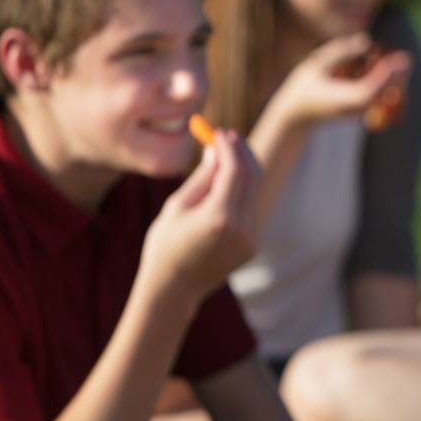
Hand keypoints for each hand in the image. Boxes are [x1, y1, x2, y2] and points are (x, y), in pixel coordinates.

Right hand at [140, 130, 260, 299]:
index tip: (220, 133)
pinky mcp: (253, 245)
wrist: (173, 288)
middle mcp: (241, 228)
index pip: (236, 170)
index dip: (230, 147)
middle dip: (243, 153)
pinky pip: (251, 208)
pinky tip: (228, 181)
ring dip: (244, 170)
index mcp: (219, 218)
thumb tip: (219, 150)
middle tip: (229, 137)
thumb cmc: (165, 244)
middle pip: (253, 177)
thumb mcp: (177, 206)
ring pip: (255, 192)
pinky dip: (243, 190)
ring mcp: (251, 239)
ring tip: (226, 155)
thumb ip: (203, 177)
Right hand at [268, 34, 411, 131]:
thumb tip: (366, 40)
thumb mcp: (317, 64)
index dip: (383, 76)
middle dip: (396, 77)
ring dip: (394, 79)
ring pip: (384, 96)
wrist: (297, 115)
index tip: (395, 61)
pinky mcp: (362, 110)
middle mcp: (354, 109)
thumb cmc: (303, 86)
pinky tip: (391, 66)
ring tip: (402, 60)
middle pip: (382, 96)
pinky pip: (381, 96)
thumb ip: (341, 51)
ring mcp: (359, 112)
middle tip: (406, 58)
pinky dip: (387, 82)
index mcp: (342, 99)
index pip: (368, 91)